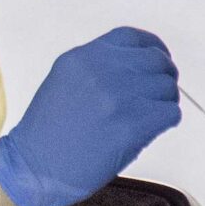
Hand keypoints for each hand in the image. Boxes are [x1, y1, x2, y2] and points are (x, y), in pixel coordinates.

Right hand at [0, 27, 180, 205]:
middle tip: (160, 92)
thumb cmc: (46, 133)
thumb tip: (133, 69)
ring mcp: (119, 97)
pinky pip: (170, 113)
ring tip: (152, 115)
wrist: (34, 168)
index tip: (158, 58)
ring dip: (165, 101)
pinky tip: (152, 128)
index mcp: (84, 58)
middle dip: (163, 75)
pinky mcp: (132, 126)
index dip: (152, 47)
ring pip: (166, 87)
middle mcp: (103, 71)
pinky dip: (166, 120)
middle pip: (155, 60)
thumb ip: (97, 68)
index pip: (132, 37)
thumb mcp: (64, 81)